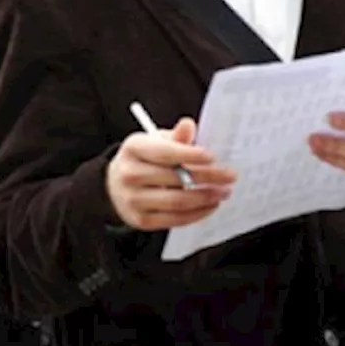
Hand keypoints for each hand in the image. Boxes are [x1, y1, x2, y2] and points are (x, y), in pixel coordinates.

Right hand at [105, 118, 235, 231]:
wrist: (115, 185)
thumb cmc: (143, 159)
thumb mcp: (155, 142)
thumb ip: (175, 137)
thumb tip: (189, 125)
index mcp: (133, 149)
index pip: (165, 153)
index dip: (190, 155)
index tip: (213, 157)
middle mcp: (129, 174)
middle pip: (175, 178)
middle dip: (208, 177)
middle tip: (230, 176)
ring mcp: (133, 199)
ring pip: (177, 202)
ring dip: (205, 198)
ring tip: (223, 192)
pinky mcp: (141, 220)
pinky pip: (175, 219)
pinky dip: (197, 213)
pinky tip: (210, 205)